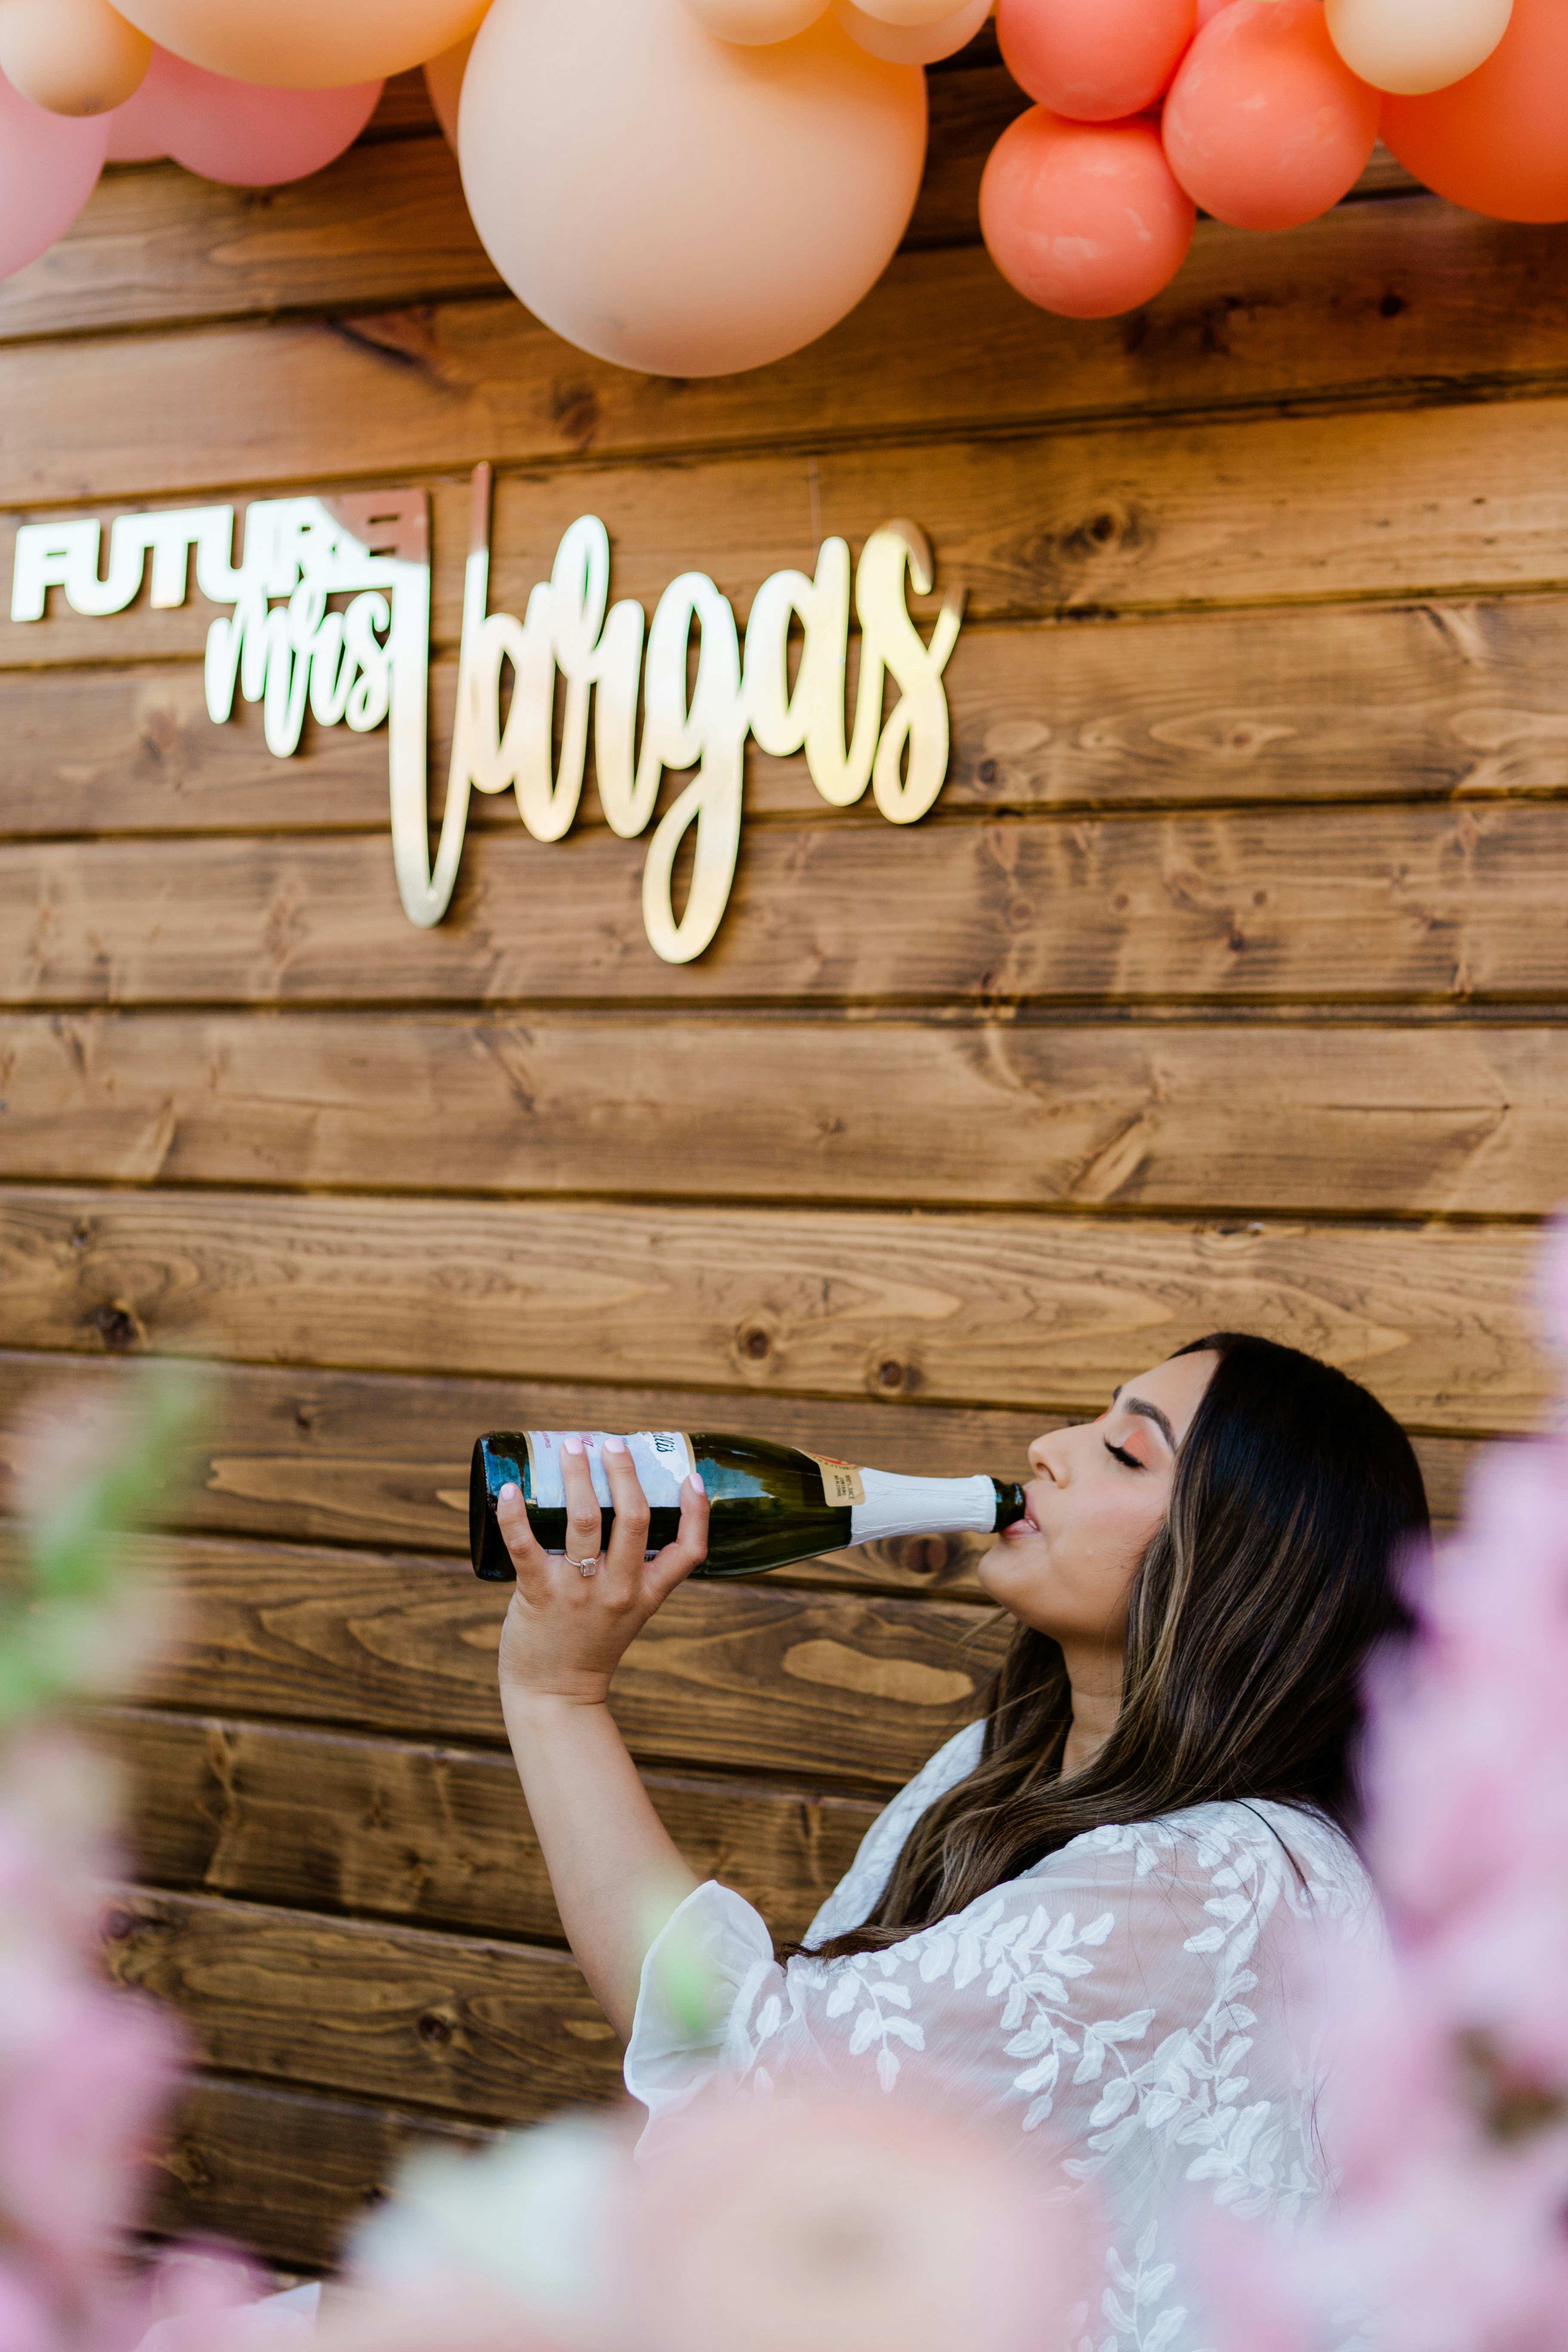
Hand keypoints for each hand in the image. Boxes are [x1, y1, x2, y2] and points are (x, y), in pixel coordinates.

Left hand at [495, 1435, 709, 1707]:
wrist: (555, 1696)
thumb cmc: (589, 1645)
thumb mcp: (628, 1610)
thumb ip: (631, 1570)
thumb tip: (621, 1510)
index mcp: (647, 1593)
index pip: (690, 1550)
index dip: (697, 1511)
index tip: (690, 1476)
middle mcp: (619, 1589)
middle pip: (636, 1518)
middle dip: (624, 1472)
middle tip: (611, 1442)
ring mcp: (579, 1591)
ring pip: (585, 1521)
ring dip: (577, 1476)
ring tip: (572, 1446)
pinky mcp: (539, 1595)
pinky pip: (525, 1546)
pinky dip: (515, 1514)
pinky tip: (508, 1489)